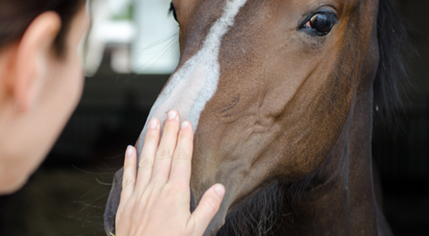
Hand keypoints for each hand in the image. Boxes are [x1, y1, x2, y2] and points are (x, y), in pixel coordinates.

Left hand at [115, 110, 224, 235]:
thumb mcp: (195, 230)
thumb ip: (207, 207)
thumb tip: (220, 187)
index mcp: (175, 194)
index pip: (181, 159)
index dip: (184, 140)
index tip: (186, 123)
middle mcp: (157, 188)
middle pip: (164, 154)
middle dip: (169, 132)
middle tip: (171, 113)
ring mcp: (140, 193)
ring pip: (146, 160)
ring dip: (150, 140)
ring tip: (153, 122)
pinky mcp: (126, 202)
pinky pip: (128, 177)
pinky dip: (129, 161)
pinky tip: (131, 148)